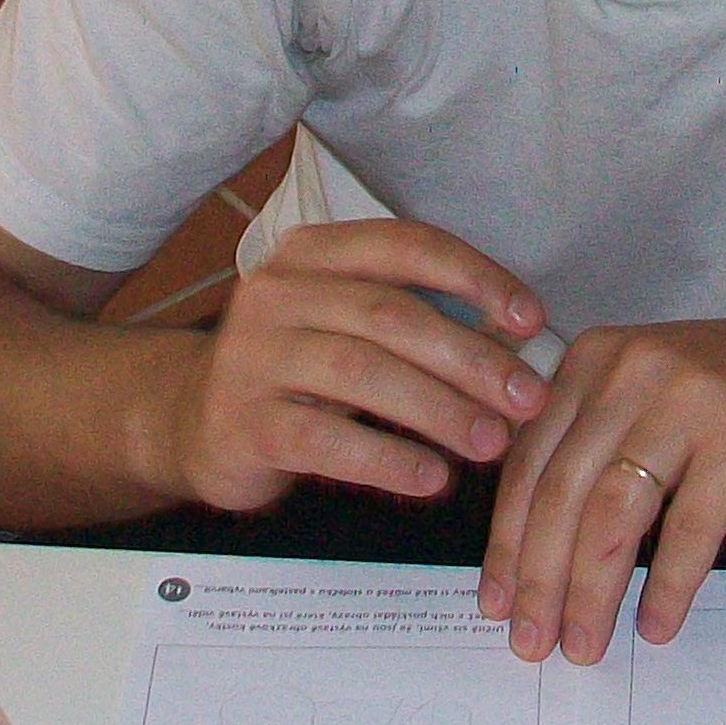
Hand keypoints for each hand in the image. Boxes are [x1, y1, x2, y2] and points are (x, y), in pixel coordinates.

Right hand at [150, 219, 549, 512]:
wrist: (195, 423)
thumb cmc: (299, 372)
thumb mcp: (348, 325)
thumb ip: (417, 321)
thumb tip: (517, 346)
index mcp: (311, 253)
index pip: (406, 246)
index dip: (476, 278)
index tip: (531, 320)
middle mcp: (276, 292)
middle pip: (391, 315)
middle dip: (471, 358)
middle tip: (527, 399)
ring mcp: (252, 356)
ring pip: (362, 374)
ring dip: (438, 409)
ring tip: (491, 442)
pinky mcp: (244, 422)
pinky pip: (325, 439)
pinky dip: (386, 460)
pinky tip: (432, 478)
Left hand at [478, 312, 725, 663]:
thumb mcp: (650, 400)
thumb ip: (592, 445)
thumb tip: (528, 549)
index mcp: (593, 361)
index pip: (530, 461)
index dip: (506, 541)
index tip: (495, 604)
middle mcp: (631, 369)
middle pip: (563, 491)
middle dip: (541, 578)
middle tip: (533, 643)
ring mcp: (688, 397)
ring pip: (615, 511)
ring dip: (593, 590)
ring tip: (585, 645)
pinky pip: (691, 524)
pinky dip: (670, 584)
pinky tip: (657, 626)